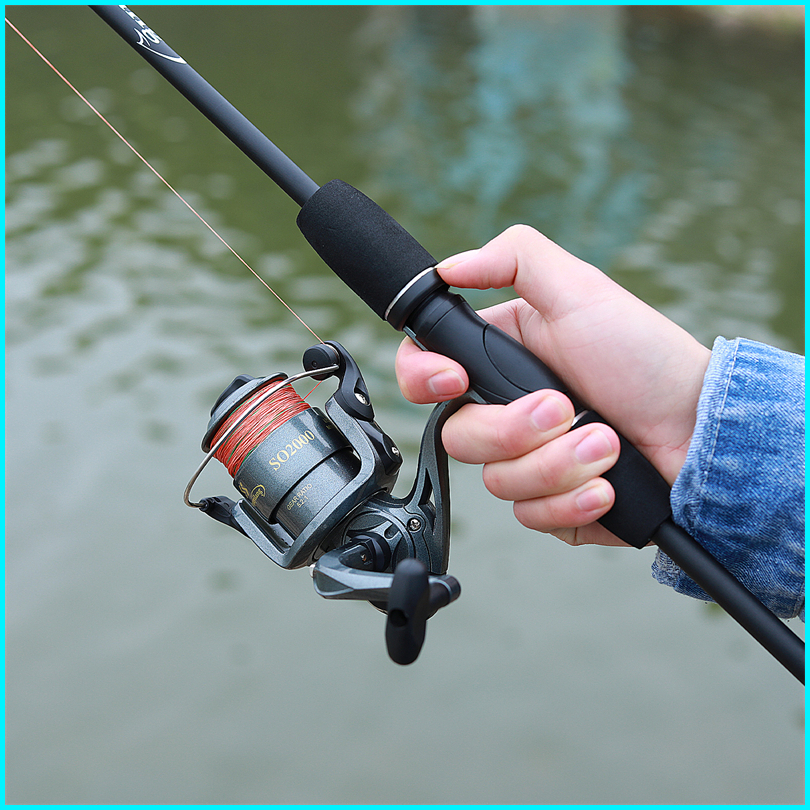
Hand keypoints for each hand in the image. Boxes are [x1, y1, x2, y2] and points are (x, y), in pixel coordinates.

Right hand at [396, 225, 710, 546]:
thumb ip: (515, 258)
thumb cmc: (646, 357)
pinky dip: (573, 502)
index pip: (425, 373)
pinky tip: (607, 485)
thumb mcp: (581, 289)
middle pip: (458, 437)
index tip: (457, 381)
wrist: (699, 429)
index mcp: (499, 360)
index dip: (424, 381)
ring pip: (497, 483)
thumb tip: (448, 267)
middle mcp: (505, 414)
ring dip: (559, 464)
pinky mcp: (551, 505)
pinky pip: (532, 516)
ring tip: (607, 443)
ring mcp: (526, 463)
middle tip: (566, 408)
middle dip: (516, 429)